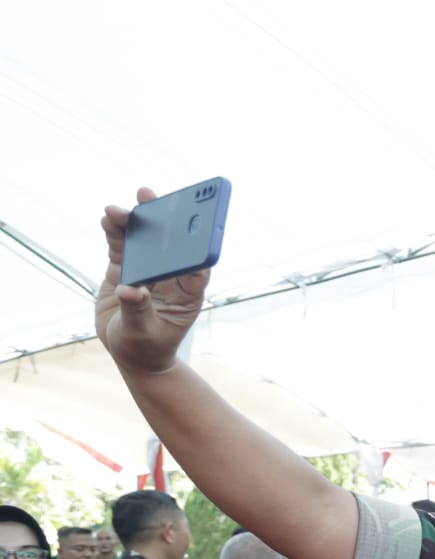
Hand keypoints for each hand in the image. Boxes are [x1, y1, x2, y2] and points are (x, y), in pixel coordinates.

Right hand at [95, 188, 211, 373]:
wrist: (132, 354)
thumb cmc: (147, 347)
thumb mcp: (142, 333)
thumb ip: (137, 311)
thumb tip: (132, 290)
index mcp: (187, 292)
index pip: (195, 263)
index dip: (194, 242)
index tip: (191, 221)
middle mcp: (170, 276)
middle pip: (168, 243)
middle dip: (159, 219)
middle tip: (148, 196)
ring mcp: (147, 270)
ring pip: (142, 241)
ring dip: (131, 223)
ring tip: (116, 210)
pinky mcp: (125, 270)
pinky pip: (121, 247)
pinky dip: (114, 234)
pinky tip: (107, 220)